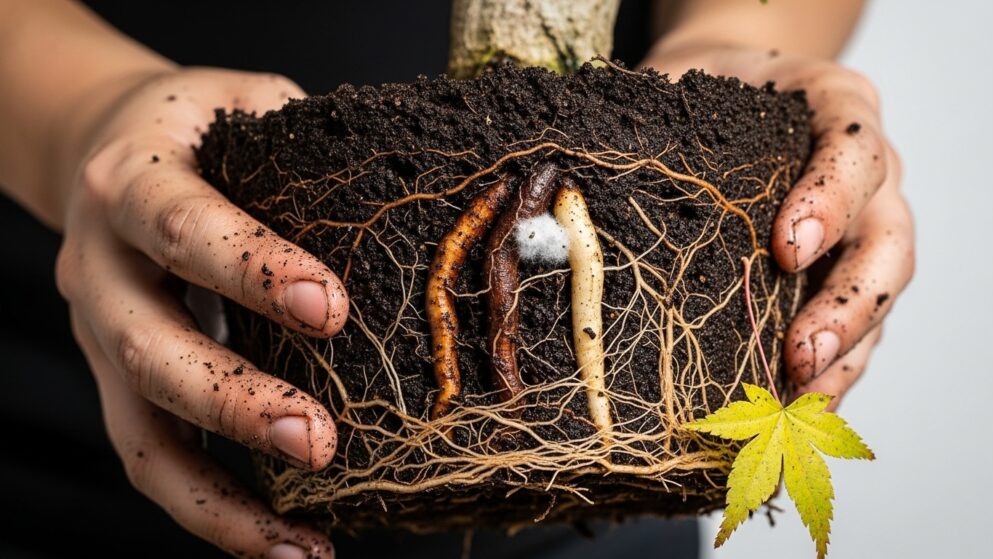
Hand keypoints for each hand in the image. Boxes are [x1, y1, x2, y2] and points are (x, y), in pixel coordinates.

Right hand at [55, 68, 346, 557]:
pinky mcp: (118, 380)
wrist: (104, 147)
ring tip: (300, 544)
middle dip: (235, 401)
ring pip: (142, 429)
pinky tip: (278, 542)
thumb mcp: (245, 103)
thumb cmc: (198, 126)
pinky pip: (154, 457)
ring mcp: (102, 332)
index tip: (329, 308)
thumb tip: (415, 198)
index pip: (183, 225)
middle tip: (321, 440)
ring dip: (220, 497)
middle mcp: (102, 266)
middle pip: (150, 348)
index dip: (250, 268)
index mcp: (133, 181)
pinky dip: (212, 511)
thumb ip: (305, 147)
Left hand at [643, 44, 914, 408]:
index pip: (854, 151)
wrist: (723, 88)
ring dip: (845, 355)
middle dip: (849, 304)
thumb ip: (658, 114)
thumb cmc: (702, 92)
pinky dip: (832, 374)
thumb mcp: (683, 82)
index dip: (829, 202)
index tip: (785, 249)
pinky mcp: (843, 274)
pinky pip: (858, 329)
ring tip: (800, 402)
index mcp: (837, 109)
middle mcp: (868, 173)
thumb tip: (564, 187)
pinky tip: (796, 411)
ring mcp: (863, 227)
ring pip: (879, 297)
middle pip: (887, 241)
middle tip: (802, 353)